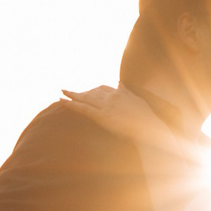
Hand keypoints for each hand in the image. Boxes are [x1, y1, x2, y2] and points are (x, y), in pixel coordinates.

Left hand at [60, 85, 179, 154]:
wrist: (149, 127)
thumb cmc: (147, 118)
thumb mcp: (138, 100)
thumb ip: (127, 91)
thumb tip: (119, 83)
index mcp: (119, 93)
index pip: (103, 88)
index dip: (93, 90)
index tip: (88, 91)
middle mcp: (111, 97)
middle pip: (91, 92)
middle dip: (80, 92)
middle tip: (67, 90)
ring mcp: (105, 106)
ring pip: (85, 98)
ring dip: (72, 95)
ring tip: (62, 92)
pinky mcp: (102, 116)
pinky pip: (83, 109)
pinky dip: (71, 105)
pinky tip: (61, 101)